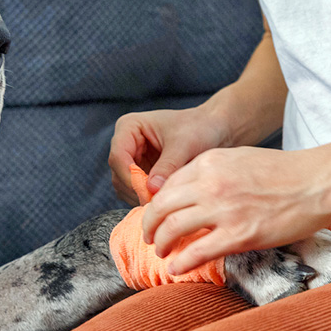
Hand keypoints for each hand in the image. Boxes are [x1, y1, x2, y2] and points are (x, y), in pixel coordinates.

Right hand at [108, 106, 229, 204]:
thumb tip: (152, 189)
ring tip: (163, 202)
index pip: (118, 156)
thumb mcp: (184, 145)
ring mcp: (131, 158)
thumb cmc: (198, 128)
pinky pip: (135, 190)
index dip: (130, 177)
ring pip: (124, 185)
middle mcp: (125, 142)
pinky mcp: (140, 171)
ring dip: (140, 196)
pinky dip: (146, 197)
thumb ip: (168, 166)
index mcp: (129, 127)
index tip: (148, 193)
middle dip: (136, 190)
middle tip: (157, 203)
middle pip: (118, 173)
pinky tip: (163, 200)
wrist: (212, 128)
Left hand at [142, 145, 330, 274]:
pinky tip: (175, 267)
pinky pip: (197, 251)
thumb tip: (192, 192)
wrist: (319, 181)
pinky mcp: (240, 234)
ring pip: (173, 228)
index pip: (168, 185)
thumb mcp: (240, 158)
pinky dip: (180, 261)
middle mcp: (210, 183)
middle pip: (162, 206)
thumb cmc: (285, 172)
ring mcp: (223, 209)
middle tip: (149, 236)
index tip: (156, 215)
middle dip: (149, 224)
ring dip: (161, 243)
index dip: (157, 203)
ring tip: (161, 251)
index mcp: (210, 162)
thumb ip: (213, 172)